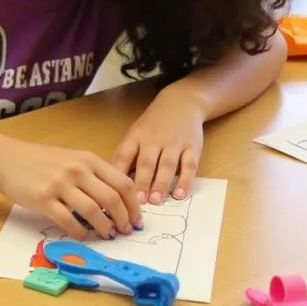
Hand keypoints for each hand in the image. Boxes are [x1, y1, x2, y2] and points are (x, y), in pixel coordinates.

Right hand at [0, 136, 142, 239]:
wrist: (6, 159)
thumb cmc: (40, 161)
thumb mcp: (71, 159)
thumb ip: (93, 175)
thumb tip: (117, 202)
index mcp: (88, 159)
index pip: (123, 183)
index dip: (134, 205)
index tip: (137, 219)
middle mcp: (77, 170)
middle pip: (112, 199)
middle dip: (124, 219)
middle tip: (125, 230)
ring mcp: (59, 184)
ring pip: (93, 211)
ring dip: (105, 227)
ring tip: (107, 235)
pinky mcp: (43, 199)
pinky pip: (68, 221)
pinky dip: (80, 232)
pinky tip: (83, 235)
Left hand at [112, 89, 203, 204]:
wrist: (181, 103)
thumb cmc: (153, 124)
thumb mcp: (135, 134)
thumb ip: (127, 156)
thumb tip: (114, 183)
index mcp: (135, 136)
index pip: (124, 154)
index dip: (119, 173)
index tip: (115, 191)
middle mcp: (154, 139)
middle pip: (146, 162)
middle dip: (142, 182)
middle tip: (138, 202)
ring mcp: (174, 142)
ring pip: (167, 165)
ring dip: (161, 184)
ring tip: (156, 201)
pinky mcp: (192, 147)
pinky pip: (189, 165)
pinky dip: (186, 181)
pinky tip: (180, 194)